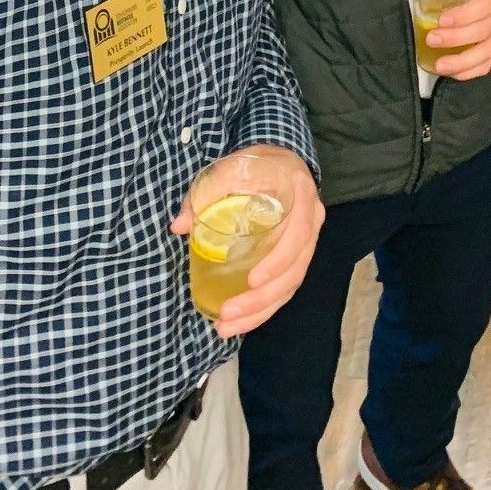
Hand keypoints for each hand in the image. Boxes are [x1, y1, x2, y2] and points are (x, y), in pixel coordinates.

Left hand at [170, 145, 323, 338]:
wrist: (283, 162)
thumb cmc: (260, 163)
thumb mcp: (235, 165)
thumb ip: (209, 190)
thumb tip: (179, 226)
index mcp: (301, 196)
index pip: (298, 234)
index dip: (278, 261)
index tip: (252, 280)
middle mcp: (311, 222)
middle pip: (294, 270)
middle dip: (261, 299)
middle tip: (228, 313)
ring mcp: (306, 243)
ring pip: (290, 286)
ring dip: (260, 311)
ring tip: (226, 327)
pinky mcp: (295, 258)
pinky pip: (284, 288)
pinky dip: (263, 309)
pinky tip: (239, 322)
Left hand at [407, 0, 490, 79]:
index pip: (486, 4)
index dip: (465, 15)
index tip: (442, 20)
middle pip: (485, 30)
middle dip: (457, 39)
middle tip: (431, 39)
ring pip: (489, 50)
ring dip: (464, 61)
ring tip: (440, 65)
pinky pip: (490, 59)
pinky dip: (472, 70)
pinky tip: (453, 71)